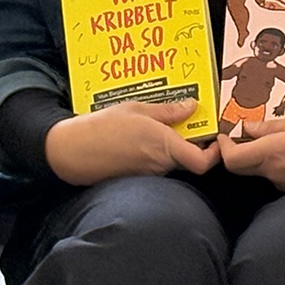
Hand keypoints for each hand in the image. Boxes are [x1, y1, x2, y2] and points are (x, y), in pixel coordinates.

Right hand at [44, 99, 219, 186]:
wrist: (70, 151)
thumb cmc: (101, 127)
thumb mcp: (136, 108)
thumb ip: (167, 110)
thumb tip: (191, 106)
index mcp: (163, 145)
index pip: (202, 162)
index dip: (214, 154)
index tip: (214, 138)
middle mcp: (159, 164)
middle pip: (188, 159)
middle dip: (191, 142)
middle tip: (187, 122)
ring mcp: (148, 174)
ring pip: (171, 161)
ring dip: (171, 146)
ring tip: (159, 125)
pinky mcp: (137, 179)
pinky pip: (155, 166)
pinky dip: (155, 153)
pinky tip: (142, 138)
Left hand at [220, 114, 284, 194]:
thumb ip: (272, 126)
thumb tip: (246, 127)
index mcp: (275, 151)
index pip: (232, 159)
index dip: (223, 147)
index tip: (226, 133)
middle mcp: (275, 171)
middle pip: (239, 166)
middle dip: (235, 150)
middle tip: (242, 132)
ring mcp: (282, 183)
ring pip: (256, 169)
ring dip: (257, 154)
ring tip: (277, 136)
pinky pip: (273, 174)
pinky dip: (274, 162)